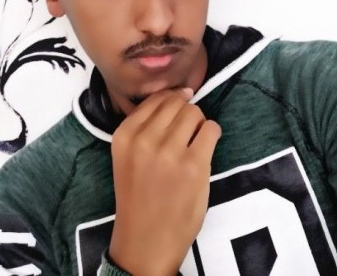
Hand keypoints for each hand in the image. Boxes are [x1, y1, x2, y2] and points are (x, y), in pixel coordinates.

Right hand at [108, 88, 221, 275]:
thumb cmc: (139, 196)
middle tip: (187, 132)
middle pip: (177, 103)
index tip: (178, 111)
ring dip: (199, 124)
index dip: (171, 100)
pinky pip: (211, 129)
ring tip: (195, 142)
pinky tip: (205, 149)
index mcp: (124, 135)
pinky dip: (212, 134)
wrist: (145, 241)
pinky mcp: (193, 165)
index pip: (155, 99)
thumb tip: (180, 95)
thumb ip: (145, 127)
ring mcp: (169, 152)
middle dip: (186, 112)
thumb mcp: (129, 156)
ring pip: (194, 112)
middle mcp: (144, 140)